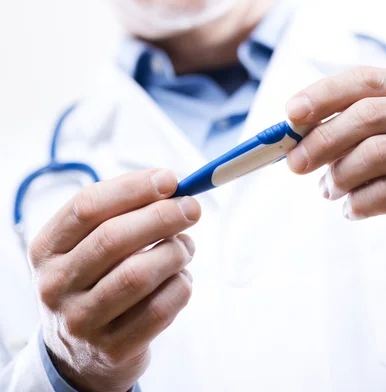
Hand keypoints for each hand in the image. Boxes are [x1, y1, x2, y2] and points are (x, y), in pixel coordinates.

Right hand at [28, 169, 200, 391]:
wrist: (81, 354)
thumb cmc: (95, 279)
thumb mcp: (89, 244)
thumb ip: (122, 211)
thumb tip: (169, 184)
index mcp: (46, 249)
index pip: (86, 206)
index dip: (133, 188)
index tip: (169, 179)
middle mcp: (55, 285)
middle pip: (113, 238)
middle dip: (161, 216)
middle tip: (191, 208)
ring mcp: (81, 321)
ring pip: (138, 274)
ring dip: (175, 251)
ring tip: (185, 246)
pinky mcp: (112, 349)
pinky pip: (159, 309)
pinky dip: (181, 285)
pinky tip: (180, 277)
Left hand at [286, 67, 385, 253]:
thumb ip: (350, 124)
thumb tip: (294, 133)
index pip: (364, 80)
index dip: (323, 94)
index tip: (290, 114)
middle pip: (367, 116)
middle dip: (322, 140)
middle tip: (295, 163)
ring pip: (375, 154)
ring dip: (339, 176)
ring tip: (328, 190)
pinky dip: (358, 204)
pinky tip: (351, 209)